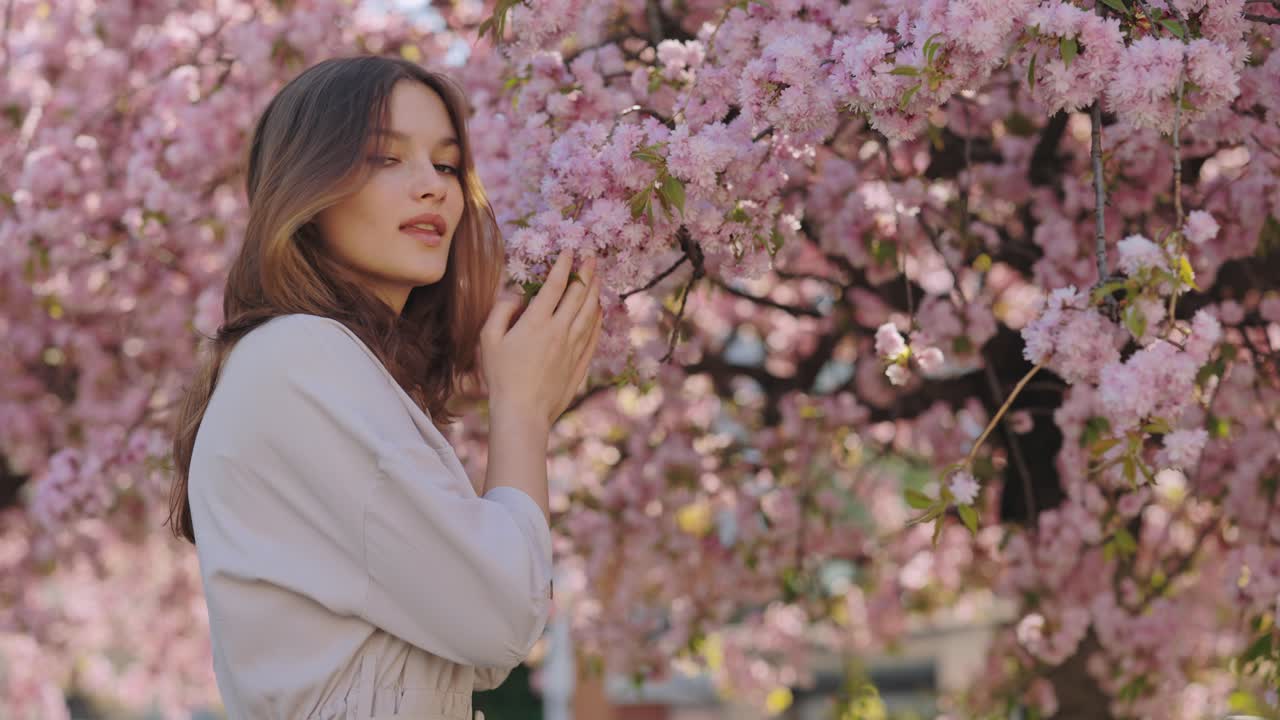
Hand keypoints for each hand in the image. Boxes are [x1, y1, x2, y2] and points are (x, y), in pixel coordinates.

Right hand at [479, 249, 603, 429]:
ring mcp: (573, 348)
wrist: (523, 412)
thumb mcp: (488, 340)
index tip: (570, 251)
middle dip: (585, 273)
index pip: (554, 286)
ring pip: (590, 314)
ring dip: (595, 293)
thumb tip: (515, 296)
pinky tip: (599, 311)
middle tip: (591, 258)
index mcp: (536, 322)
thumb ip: (500, 312)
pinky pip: (593, 336)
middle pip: (578, 296)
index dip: (563, 266)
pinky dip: (598, 320)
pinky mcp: (579, 364)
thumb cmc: (501, 376)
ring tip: (598, 278)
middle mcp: (559, 331)